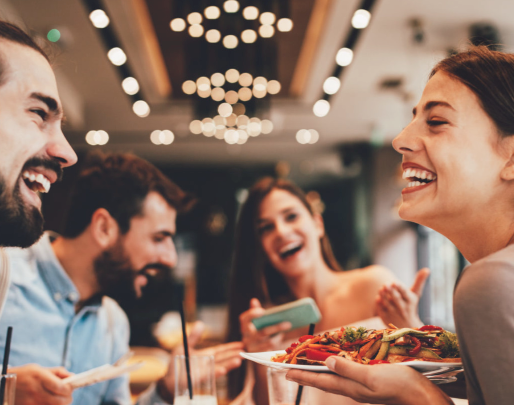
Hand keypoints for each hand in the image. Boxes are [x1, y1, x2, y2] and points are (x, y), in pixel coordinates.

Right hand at [10, 364, 72, 404]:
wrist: (5, 385)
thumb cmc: (26, 375)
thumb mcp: (40, 369)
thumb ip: (57, 372)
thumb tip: (72, 376)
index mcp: (39, 377)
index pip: (60, 387)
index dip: (69, 389)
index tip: (71, 387)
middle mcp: (35, 390)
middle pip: (59, 401)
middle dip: (68, 398)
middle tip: (68, 395)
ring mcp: (31, 402)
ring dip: (61, 404)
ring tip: (61, 398)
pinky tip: (51, 402)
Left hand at [157, 321, 243, 401]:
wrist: (168, 380)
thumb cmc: (176, 364)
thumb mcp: (184, 347)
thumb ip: (193, 337)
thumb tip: (200, 323)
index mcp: (206, 356)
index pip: (221, 351)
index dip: (231, 348)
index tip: (241, 345)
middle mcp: (208, 364)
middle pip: (224, 359)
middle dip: (234, 355)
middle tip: (246, 351)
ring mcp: (205, 372)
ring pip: (220, 367)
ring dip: (229, 364)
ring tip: (239, 360)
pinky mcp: (198, 379)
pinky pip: (209, 376)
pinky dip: (216, 373)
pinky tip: (223, 370)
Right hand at [239, 298, 290, 351]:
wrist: (255, 350)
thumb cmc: (257, 330)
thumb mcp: (256, 321)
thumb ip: (254, 311)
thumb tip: (253, 300)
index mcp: (244, 326)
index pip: (244, 319)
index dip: (252, 314)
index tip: (262, 311)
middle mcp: (246, 338)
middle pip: (262, 332)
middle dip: (276, 327)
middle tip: (288, 323)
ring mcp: (252, 348)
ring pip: (268, 341)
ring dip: (279, 335)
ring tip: (287, 329)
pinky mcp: (258, 356)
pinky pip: (271, 349)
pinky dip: (277, 342)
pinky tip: (281, 336)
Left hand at [286, 356, 451, 404]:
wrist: (425, 397)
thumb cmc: (401, 386)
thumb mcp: (373, 376)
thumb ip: (349, 370)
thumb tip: (326, 362)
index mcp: (351, 388)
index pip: (321, 381)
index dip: (302, 376)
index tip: (284, 372)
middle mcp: (354, 388)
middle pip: (324, 380)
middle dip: (306, 374)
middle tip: (289, 369)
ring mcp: (363, 386)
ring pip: (335, 378)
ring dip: (319, 371)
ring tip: (307, 366)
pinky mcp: (372, 381)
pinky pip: (347, 374)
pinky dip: (336, 368)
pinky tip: (337, 364)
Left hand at [375, 268, 429, 328]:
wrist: (407, 326)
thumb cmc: (410, 304)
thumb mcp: (415, 294)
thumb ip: (419, 281)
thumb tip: (427, 269)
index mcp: (410, 300)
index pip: (405, 293)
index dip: (400, 288)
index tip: (395, 282)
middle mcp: (403, 308)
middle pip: (396, 298)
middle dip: (390, 291)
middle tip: (385, 284)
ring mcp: (394, 314)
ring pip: (387, 303)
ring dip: (383, 296)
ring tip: (381, 289)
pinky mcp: (386, 318)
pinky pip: (381, 309)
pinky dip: (379, 303)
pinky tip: (378, 298)